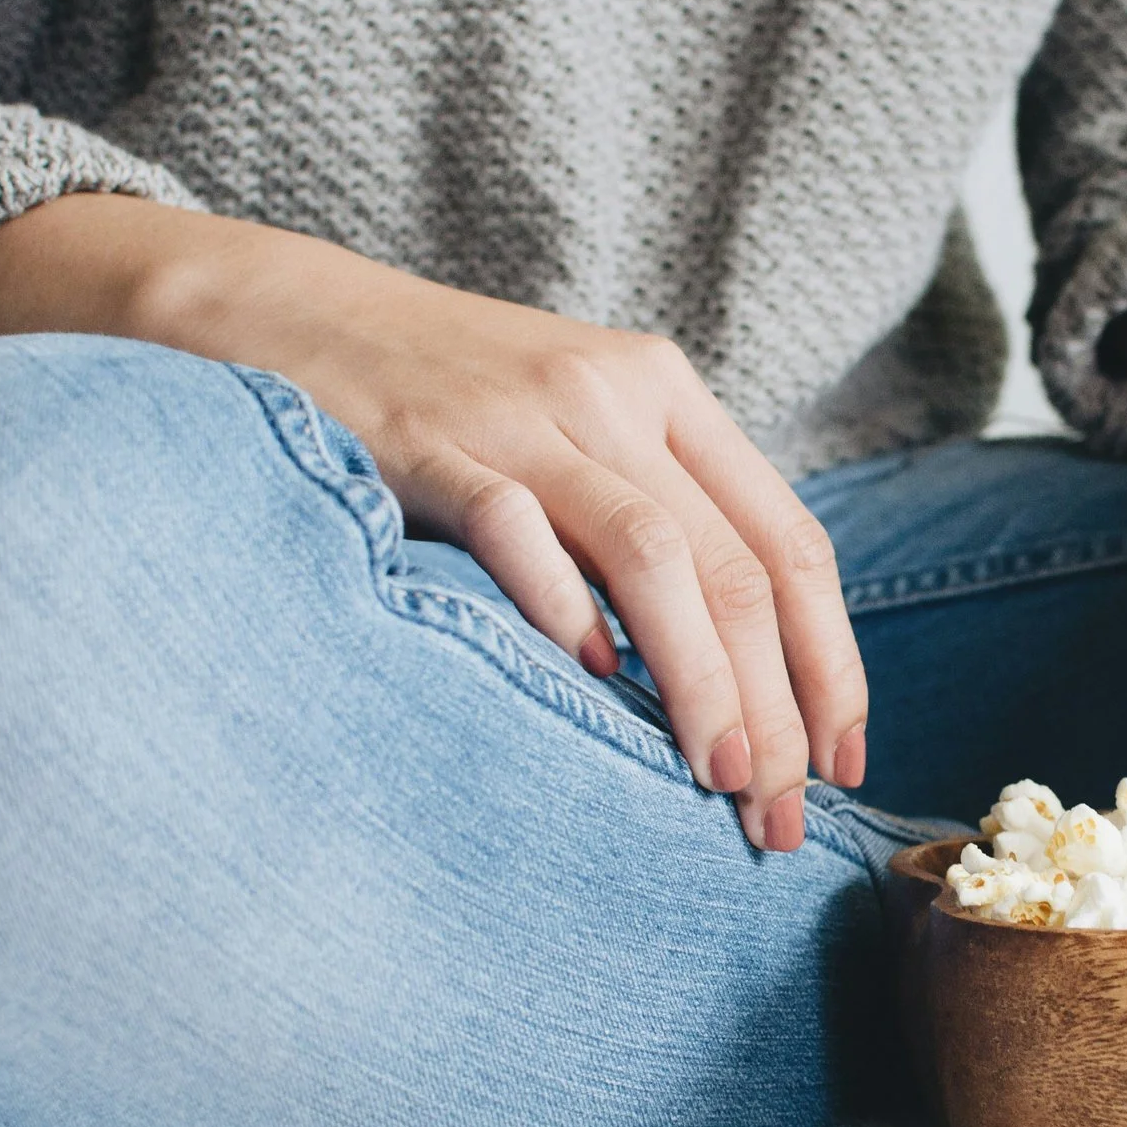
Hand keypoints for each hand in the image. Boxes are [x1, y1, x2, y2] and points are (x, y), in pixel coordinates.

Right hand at [0, 195, 864, 851]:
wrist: (282, 312)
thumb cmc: (443, 402)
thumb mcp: (577, 432)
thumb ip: (657, 519)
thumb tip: (743, 676)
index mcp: (670, 396)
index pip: (793, 544)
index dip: (833, 664)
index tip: (843, 763)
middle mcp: (617, 397)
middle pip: (739, 569)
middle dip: (780, 707)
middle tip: (782, 814)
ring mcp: (525, 416)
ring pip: (657, 557)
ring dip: (701, 680)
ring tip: (719, 776)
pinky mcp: (432, 442)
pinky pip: (519, 530)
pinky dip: (564, 609)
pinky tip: (590, 682)